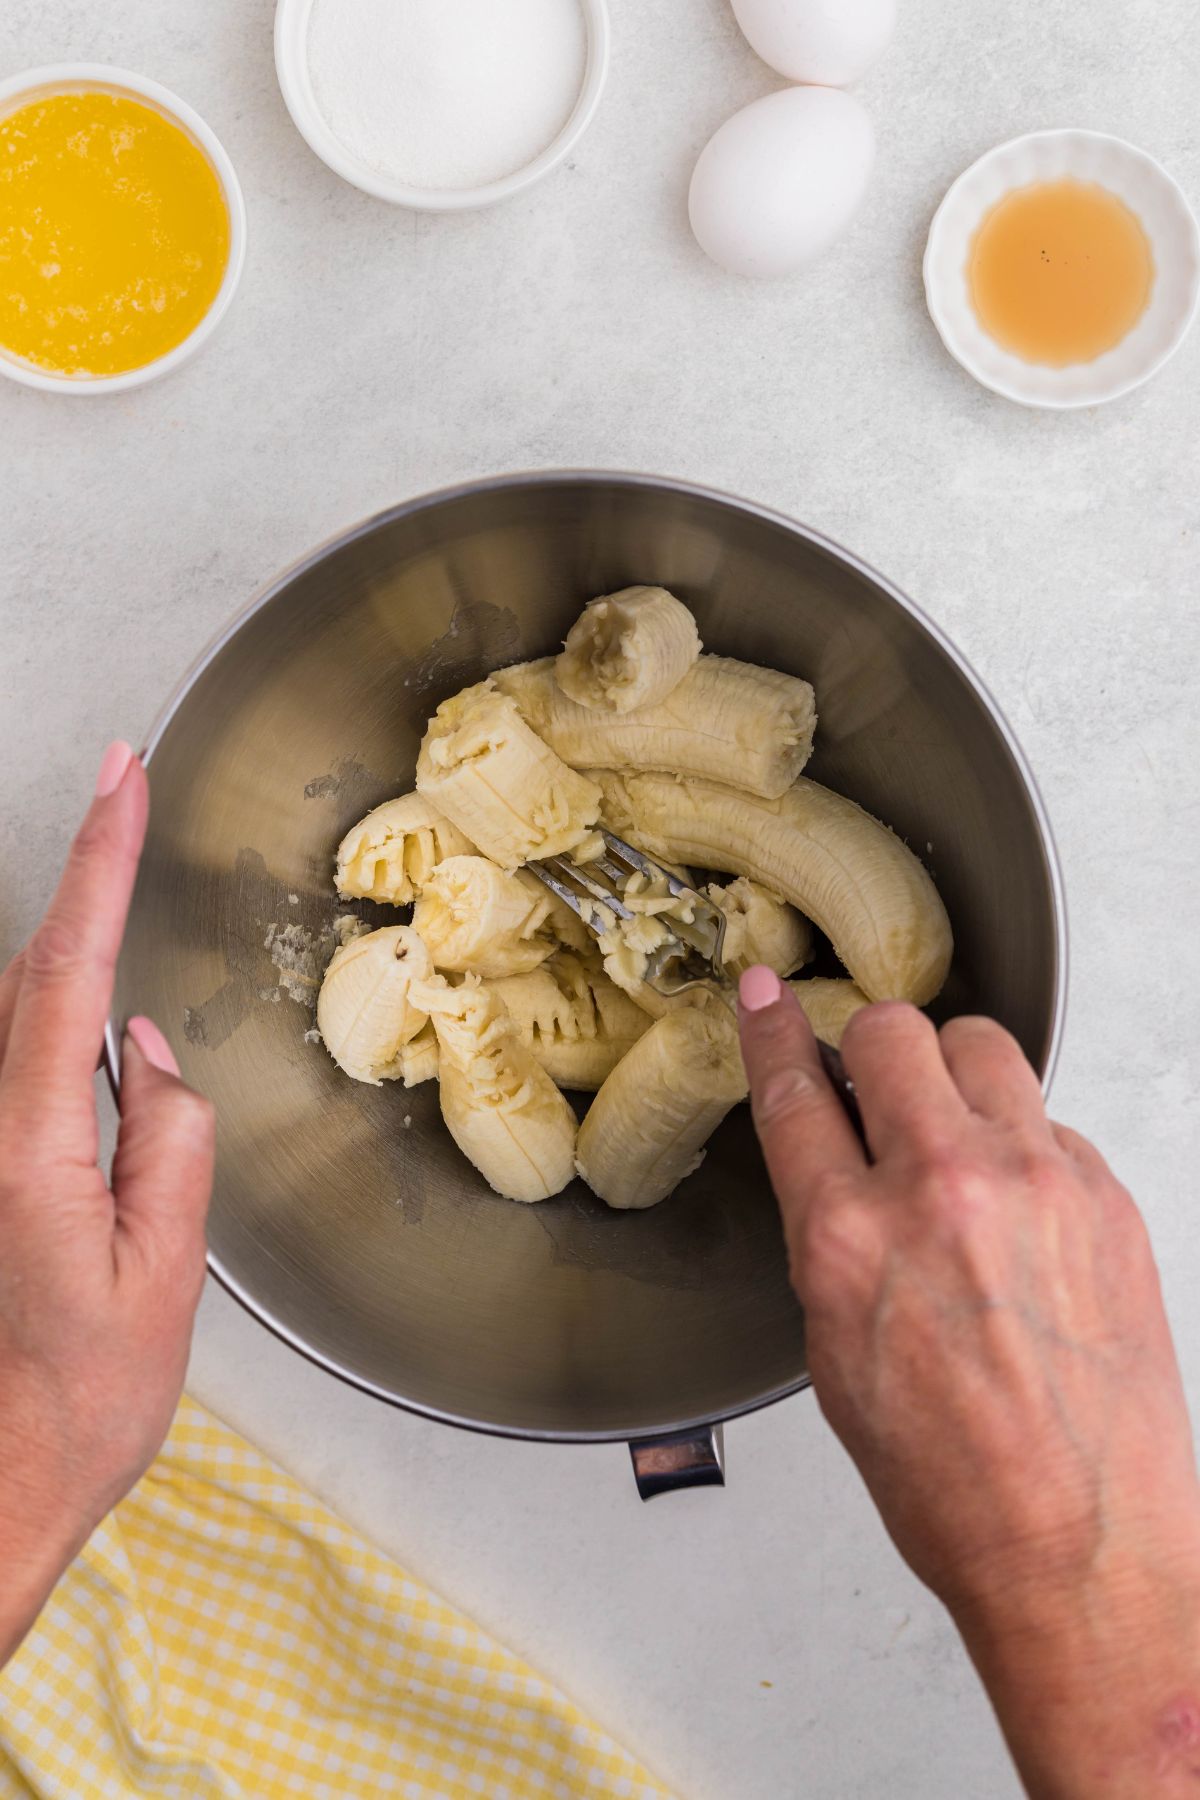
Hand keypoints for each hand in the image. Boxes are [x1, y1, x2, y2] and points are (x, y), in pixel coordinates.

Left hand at [0, 743, 213, 1666]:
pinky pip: (15, 1070)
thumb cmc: (79, 1404)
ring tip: (118, 938)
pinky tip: (91, 1059)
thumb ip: (166, 1143)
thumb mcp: (164, 1275)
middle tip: (125, 794)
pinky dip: (53, 1028)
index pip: (65, 973)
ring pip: (15, 1020)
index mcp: (28, 1152)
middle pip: (26, 978)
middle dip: (83, 885)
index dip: (97, 864)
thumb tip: (149, 1052)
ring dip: (68, 966)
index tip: (122, 779)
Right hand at [738, 968, 1199, 1799]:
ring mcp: (1036, 1184)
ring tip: (955, 1126)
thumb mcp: (836, 1356)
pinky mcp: (1106, 1196)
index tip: (766, 998)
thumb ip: (832, 1239)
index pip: (796, 1092)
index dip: (772, 1031)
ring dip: (955, 1070)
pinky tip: (1018, 1203)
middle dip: (873, 1045)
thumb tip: (838, 1170)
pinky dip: (1024, 1141)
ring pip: (984, 1045)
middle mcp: (941, 1190)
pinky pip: (1050, 1119)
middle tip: (877, 1080)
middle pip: (893, 1032)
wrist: (1080, 1544)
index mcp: (850, 1239)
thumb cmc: (954, 1480)